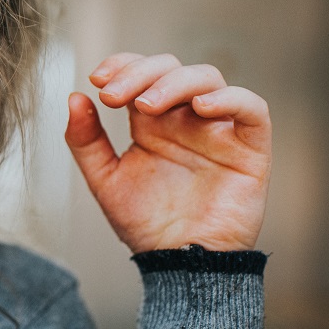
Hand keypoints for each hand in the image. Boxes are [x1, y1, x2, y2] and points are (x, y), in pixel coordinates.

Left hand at [64, 53, 270, 252]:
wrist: (179, 264)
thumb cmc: (147, 224)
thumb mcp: (106, 179)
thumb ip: (86, 141)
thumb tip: (74, 97)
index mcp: (153, 122)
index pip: (142, 73)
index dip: (122, 65)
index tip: (97, 79)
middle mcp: (186, 119)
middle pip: (171, 69)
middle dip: (140, 73)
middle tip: (112, 96)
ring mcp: (218, 130)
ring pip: (208, 79)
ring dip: (175, 82)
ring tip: (146, 106)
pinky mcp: (250, 149)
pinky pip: (253, 109)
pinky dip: (230, 99)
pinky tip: (200, 108)